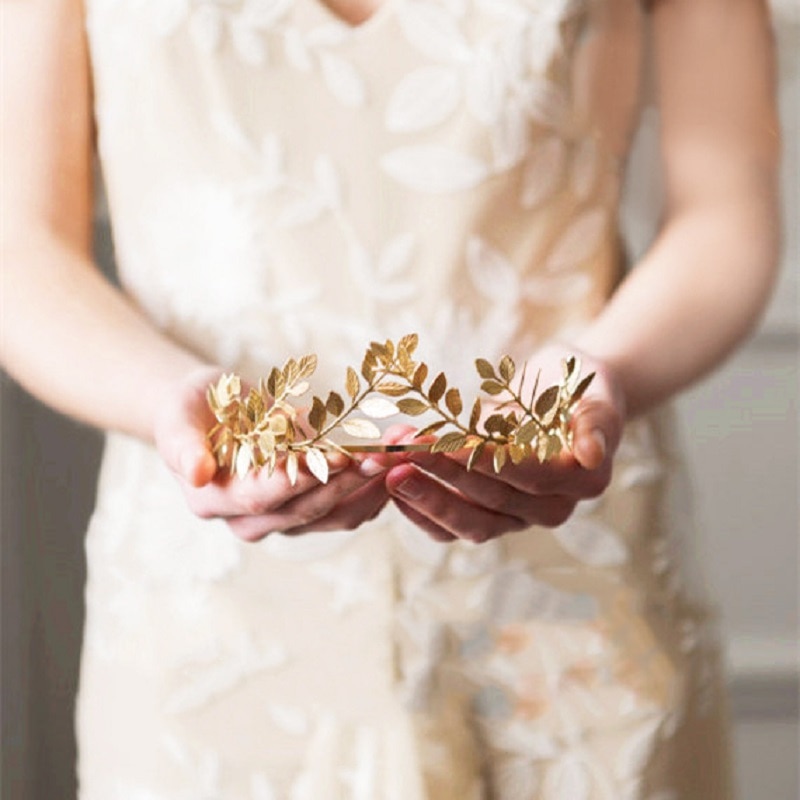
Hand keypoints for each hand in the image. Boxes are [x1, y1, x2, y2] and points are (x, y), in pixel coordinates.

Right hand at [153, 367, 390, 540]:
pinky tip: (400, 456)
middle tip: (382, 456)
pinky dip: (376, 484)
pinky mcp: (312, 504)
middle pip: (306, 509)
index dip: (296, 481)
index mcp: (214, 501)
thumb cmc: (190, 408)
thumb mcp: (177, 415)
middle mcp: (251, 519)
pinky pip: (350, 505)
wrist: (210, 411)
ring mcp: (285, 516)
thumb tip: (196, 473)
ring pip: (336, 514)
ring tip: (401, 453)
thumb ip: (182, 444)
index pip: (259, 499)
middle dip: (347, 482)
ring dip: (371, 486)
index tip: (332, 461)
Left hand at [384, 348, 625, 542]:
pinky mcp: (488, 517)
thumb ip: (595, 421)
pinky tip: (389, 484)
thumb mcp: (593, 387)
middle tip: (398, 452)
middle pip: (490, 501)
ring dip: (422, 496)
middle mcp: (551, 508)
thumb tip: (592, 454)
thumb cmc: (578, 381)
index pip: (527, 476)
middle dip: (440, 475)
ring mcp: (517, 518)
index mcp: (582, 480)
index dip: (482, 461)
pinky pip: (450, 527)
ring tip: (385, 467)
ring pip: (466, 523)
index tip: (442, 443)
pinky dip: (419, 509)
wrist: (561, 391)